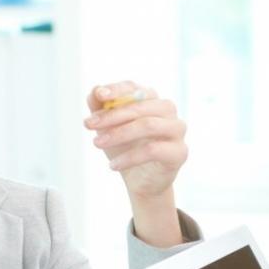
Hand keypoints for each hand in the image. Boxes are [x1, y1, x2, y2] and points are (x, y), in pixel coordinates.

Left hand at [84, 81, 187, 201]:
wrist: (139, 181)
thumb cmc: (125, 148)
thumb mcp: (107, 128)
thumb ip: (101, 108)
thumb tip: (95, 91)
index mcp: (151, 99)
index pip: (134, 88)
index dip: (116, 90)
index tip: (99, 96)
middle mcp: (168, 110)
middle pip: (141, 106)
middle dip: (112, 115)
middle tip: (88, 124)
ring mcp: (177, 130)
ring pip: (148, 125)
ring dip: (119, 134)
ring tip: (97, 143)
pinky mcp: (180, 152)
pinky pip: (153, 150)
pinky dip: (130, 157)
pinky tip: (113, 165)